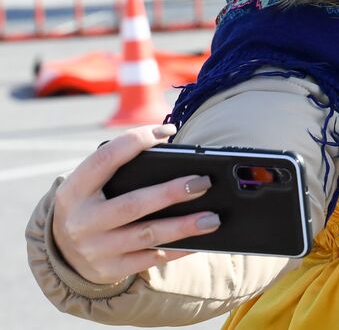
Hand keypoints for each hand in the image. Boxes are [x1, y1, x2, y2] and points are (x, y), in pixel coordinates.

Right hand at [51, 124, 218, 284]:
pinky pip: (150, 259)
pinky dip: (178, 249)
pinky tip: (199, 241)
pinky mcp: (109, 270)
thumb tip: (174, 152)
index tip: (169, 130)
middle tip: (203, 182)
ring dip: (183, 226)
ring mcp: (94, 249)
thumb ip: (120, 169)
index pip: (106, 159)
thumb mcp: (91, 185)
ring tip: (212, 218)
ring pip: (147, 235)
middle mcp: (81, 221)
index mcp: (74, 191)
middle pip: (132, 204)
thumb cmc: (92, 204)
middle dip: (171, 192)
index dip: (137, 141)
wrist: (64, 252)